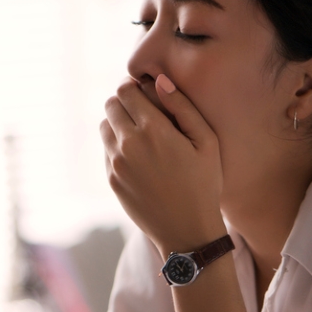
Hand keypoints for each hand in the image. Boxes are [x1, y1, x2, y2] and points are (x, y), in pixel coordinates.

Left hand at [100, 74, 226, 255]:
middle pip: (110, 105)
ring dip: (118, 123)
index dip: (134, 86)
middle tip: (142, 110)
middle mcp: (129, 144)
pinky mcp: (112, 180)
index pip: (126, 91)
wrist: (188, 231)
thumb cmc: (204, 184)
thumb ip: (183, 106)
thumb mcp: (207, 142)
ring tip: (140, 132)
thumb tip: (159, 80)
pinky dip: (117, 145)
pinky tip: (139, 156)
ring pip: (104, 127)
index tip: (145, 92)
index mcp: (154, 130)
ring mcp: (116, 164)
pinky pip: (106, 150)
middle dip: (124, 102)